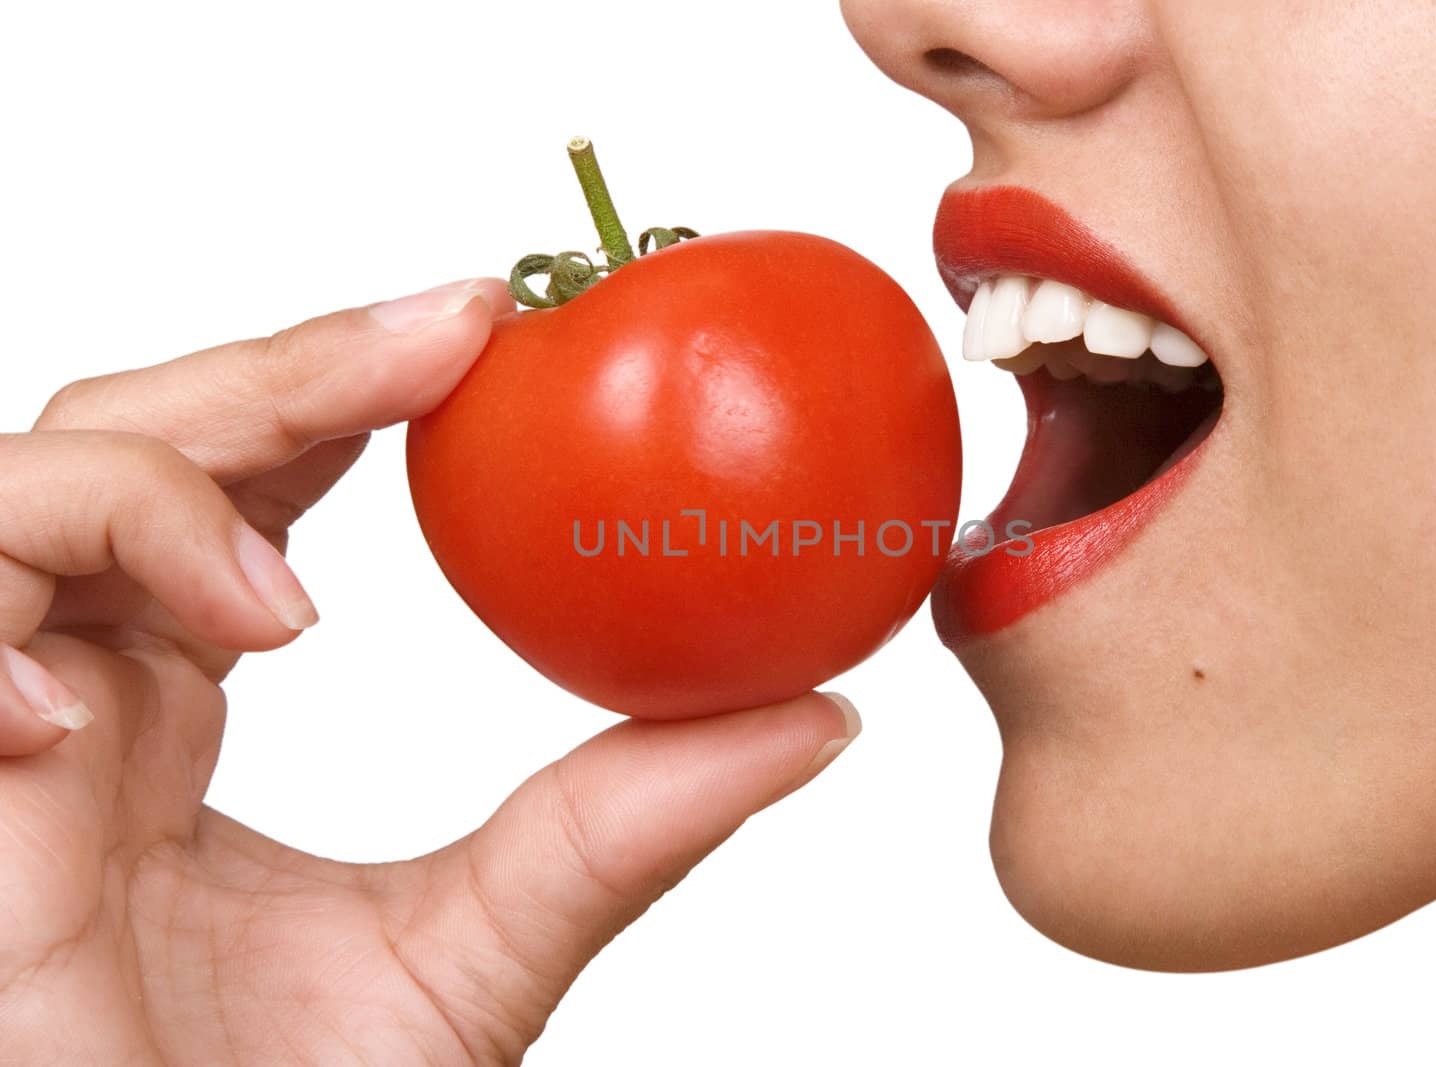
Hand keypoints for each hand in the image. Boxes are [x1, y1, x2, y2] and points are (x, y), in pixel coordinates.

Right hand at [0, 281, 860, 1064]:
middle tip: (453, 335)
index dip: (341, 384)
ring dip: (169, 485)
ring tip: (294, 599)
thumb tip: (815, 722)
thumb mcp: (493, 944)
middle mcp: (81, 694)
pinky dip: (45, 574)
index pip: (240, 484)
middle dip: (289, 368)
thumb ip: (628, 825)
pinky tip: (176, 658)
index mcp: (180, 708)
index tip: (484, 336)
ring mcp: (3, 732)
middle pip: (137, 441)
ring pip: (23, 484)